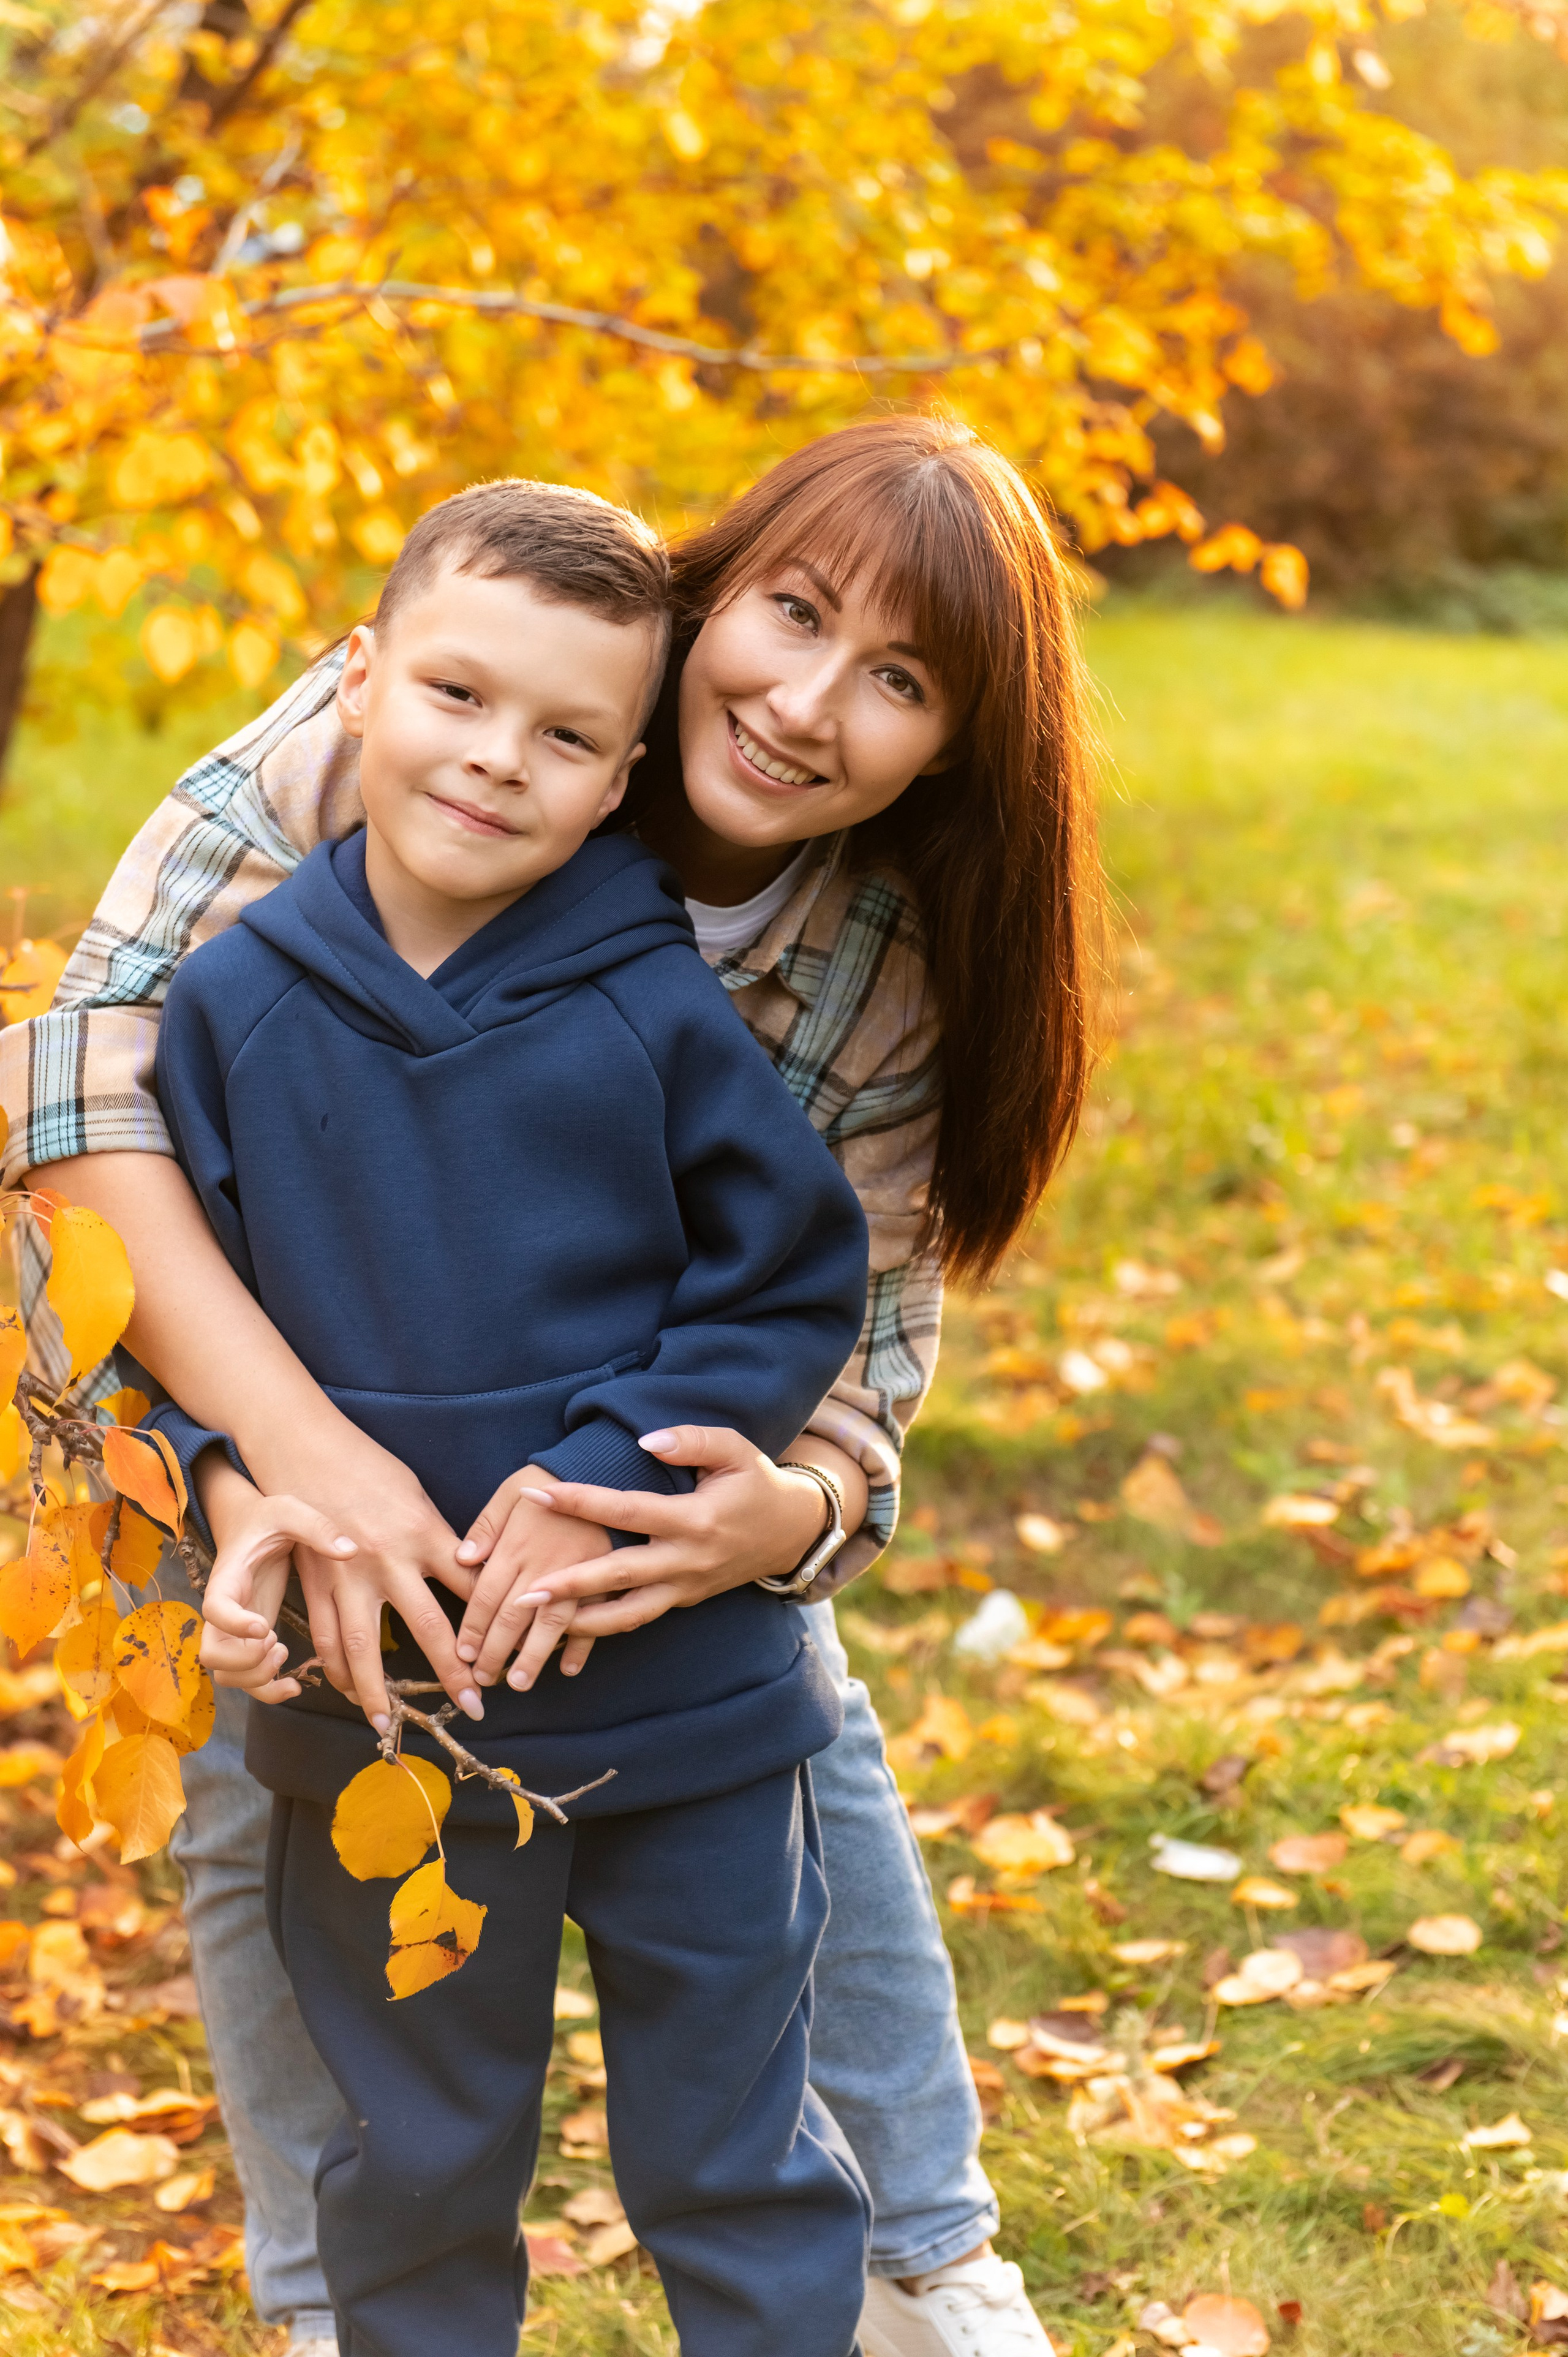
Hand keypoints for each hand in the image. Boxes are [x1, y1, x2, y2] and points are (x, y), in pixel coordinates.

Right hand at [199, 1472, 355, 1705]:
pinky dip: (266, 1690)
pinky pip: (247, 1680)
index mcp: (228, 1578)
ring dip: (256, 1678)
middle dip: (245, 1662)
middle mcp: (224, 1611)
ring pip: (228, 1676)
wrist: (253, 1525)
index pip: (214, 1609)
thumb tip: (349, 1551)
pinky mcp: (251, 1641)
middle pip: (213, 1655)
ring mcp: (234, 1631)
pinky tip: (293, 1684)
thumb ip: (316, 1527)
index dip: (235, 1624)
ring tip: (284, 1653)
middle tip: (276, 1642)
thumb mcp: (291, 1511)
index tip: (265, 1626)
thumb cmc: (269, 1518)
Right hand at [239, 1420, 485, 1730]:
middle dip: (453, 1672)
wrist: (306, 1450)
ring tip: (389, 1724)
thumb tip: (473, 1571)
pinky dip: (335, 1668)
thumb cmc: (369, 1467)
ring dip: (378, 1690)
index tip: (512, 1651)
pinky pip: (326, 1636)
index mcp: (425, 1533)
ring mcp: (348, 1576)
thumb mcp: (417, 1496)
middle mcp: (390, 1560)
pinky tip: (346, 1689)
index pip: (470, 1588)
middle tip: (474, 1706)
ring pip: (365, 1648)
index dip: (493, 1622)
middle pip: (428, 1629)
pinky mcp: (314, 1582)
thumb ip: (441, 1539)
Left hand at [453, 1470, 613, 1691]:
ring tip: (520, 1682)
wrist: (601, 1465)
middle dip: (496, 1653)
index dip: (473, 1629)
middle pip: (514, 1618)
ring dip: (534, 1657)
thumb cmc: (548, 1478)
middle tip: (484, 1680)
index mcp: (517, 1546)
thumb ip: (486, 1526)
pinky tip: (569, 1667)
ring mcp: (577, 1573)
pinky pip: (593, 1615)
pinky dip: (583, 1643)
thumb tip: (463, 1559)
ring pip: (551, 1624)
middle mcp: (544, 1565)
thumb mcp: (510, 1491)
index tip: (463, 1655)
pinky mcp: (603, 1575)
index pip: (486, 1597)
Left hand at [457, 1427, 856, 1639]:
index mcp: (696, 1519)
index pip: (629, 1510)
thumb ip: (692, 1441)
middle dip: (570, 1584)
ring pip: (628, 1613)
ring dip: (580, 1620)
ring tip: (533, 1620)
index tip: (538, 1494)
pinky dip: (603, 1625)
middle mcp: (688, 1560)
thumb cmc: (756, 1483)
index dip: (582, 1502)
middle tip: (521, 1592)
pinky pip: (639, 1616)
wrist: (792, 1531)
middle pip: (621, 1575)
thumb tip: (646, 1440)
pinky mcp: (684, 1600)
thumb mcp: (736, 1450)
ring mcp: (686, 1586)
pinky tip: (565, 1626)